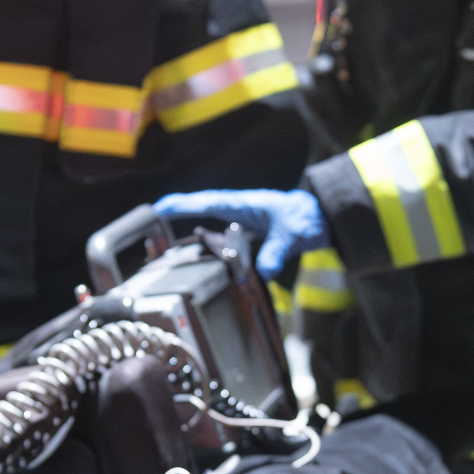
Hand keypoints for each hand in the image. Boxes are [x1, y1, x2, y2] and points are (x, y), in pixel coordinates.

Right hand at [151, 189, 328, 277]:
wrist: (321, 218)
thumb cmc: (306, 219)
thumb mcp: (293, 236)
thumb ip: (277, 252)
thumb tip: (264, 270)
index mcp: (245, 205)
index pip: (208, 203)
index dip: (184, 206)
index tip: (160, 207)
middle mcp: (239, 212)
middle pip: (202, 212)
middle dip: (178, 215)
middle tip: (152, 223)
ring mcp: (242, 223)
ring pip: (210, 225)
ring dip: (191, 231)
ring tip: (165, 241)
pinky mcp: (248, 234)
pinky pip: (222, 238)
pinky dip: (209, 245)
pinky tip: (199, 255)